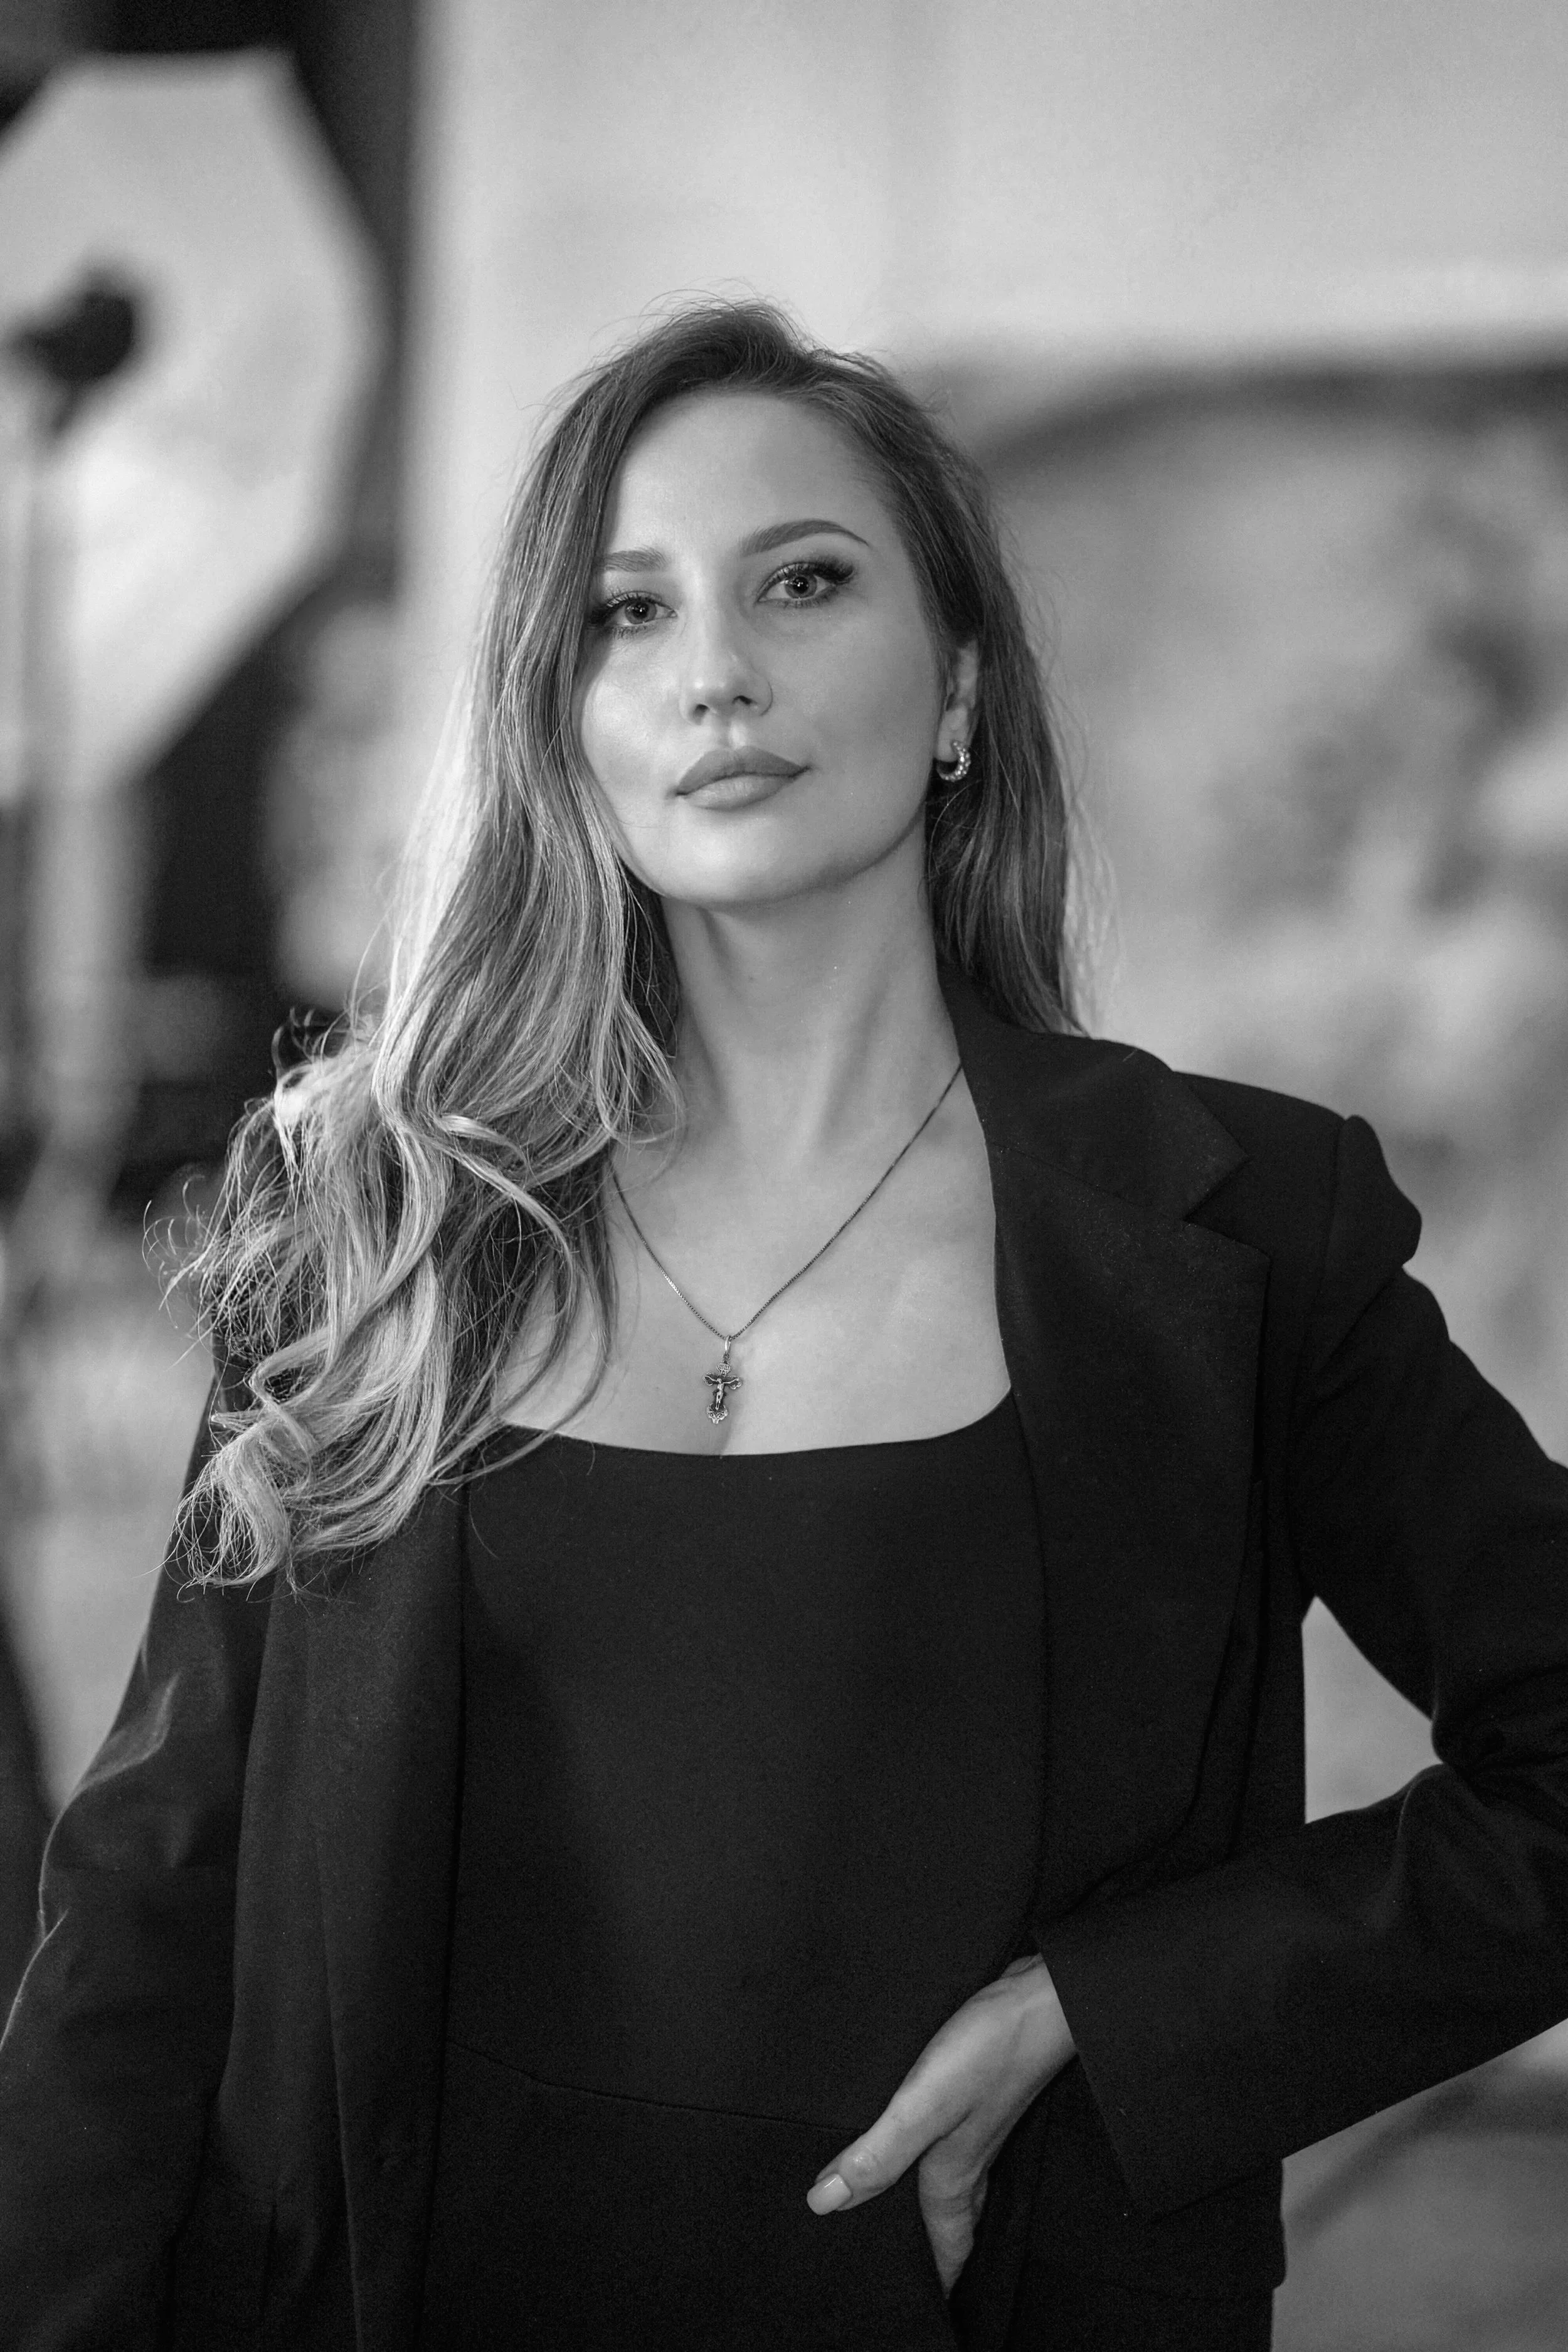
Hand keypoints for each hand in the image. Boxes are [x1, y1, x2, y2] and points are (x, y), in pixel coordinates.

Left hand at [806, 1954, 1074, 2294]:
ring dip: (933, 2210)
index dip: (932, 2283)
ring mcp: (977, 2127)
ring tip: (905, 2223)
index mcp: (953, 2174)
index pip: (945, 2249)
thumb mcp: (925, 2104)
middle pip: (949, 2225)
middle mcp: (967, 2159)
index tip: (910, 2312)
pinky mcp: (979, 2095)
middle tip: (903, 2275)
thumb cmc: (991, 2051)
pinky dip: (937, 2161)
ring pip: (954, 2187)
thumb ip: (878, 2154)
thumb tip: (823, 2202)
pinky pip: (956, 2148)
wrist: (1044, 1999)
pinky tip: (922, 2143)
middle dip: (931, 2255)